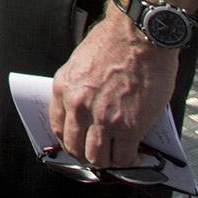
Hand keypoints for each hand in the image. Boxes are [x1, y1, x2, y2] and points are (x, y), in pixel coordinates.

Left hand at [49, 14, 179, 168]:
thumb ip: (79, 89)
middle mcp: (79, 106)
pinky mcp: (129, 127)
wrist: (139, 36)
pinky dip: (130, 161)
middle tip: (101, 155)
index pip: (58, 129)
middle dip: (87, 156)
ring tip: (118, 156)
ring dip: (108, 162)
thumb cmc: (114, 44)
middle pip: (76, 148)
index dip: (70, 142)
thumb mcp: (81, 64)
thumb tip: (85, 113)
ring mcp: (103, 118)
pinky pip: (124, 157)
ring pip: (98, 158)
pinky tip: (136, 155)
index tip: (80, 145)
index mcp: (64, 89)